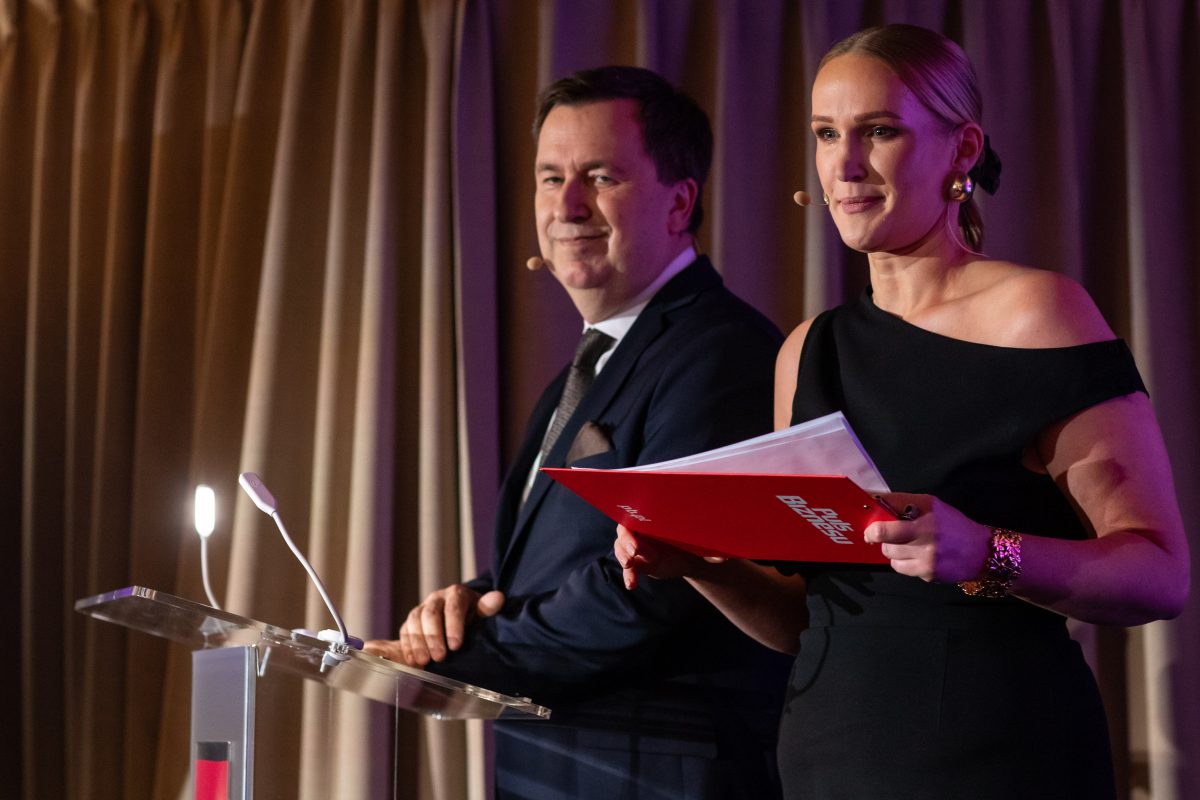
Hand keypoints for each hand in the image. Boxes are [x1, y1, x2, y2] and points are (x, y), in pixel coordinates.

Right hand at [363, 585, 504, 666]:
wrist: (460, 615)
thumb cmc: (473, 616)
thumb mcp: (482, 611)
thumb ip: (488, 608)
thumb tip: (498, 598)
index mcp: (456, 594)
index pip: (453, 607)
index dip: (453, 626)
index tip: (456, 646)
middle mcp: (436, 599)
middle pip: (430, 614)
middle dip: (433, 637)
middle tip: (439, 657)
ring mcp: (421, 609)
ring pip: (414, 621)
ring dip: (418, 642)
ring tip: (424, 662)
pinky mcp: (410, 622)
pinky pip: (404, 631)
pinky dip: (407, 646)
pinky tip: (412, 661)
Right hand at [614, 524, 722, 589]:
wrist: (693, 556)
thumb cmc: (697, 541)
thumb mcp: (703, 542)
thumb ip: (710, 548)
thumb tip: (722, 558)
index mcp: (656, 515)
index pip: (640, 512)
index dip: (637, 521)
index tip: (641, 532)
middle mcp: (643, 528)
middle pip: (626, 529)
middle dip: (627, 540)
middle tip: (634, 552)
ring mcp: (637, 545)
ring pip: (622, 547)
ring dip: (624, 556)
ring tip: (631, 565)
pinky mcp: (637, 561)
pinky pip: (628, 567)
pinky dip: (628, 575)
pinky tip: (632, 585)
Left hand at [863, 493, 991, 582]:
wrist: (981, 552)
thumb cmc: (952, 524)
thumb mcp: (931, 505)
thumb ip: (903, 503)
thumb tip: (874, 501)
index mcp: (925, 517)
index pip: (885, 528)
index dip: (871, 528)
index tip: (869, 527)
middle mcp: (926, 538)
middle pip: (884, 542)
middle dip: (882, 538)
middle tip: (889, 534)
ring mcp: (926, 559)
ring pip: (890, 556)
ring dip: (892, 550)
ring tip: (907, 544)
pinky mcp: (927, 574)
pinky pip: (901, 568)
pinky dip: (903, 562)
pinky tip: (916, 556)